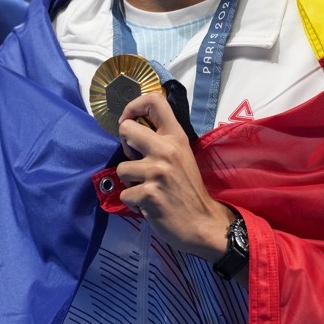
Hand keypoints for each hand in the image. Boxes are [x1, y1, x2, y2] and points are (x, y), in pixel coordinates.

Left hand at [114, 92, 233, 260]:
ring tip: (147, 188)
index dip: (133, 106)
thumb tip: (133, 129)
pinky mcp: (148, 194)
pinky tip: (149, 204)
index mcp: (176, 137)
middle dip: (125, 146)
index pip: (155, 101)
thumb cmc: (188, 188)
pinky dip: (133, 202)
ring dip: (130, 182)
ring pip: (121, 168)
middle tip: (136, 160)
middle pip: (126, 129)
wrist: (203, 222)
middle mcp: (167, 149)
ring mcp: (157, 171)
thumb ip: (162, 141)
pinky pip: (124, 193)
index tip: (129, 121)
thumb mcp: (182, 155)